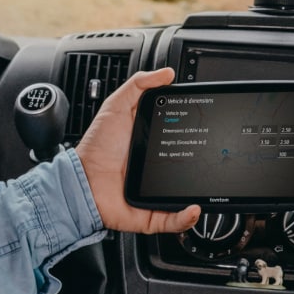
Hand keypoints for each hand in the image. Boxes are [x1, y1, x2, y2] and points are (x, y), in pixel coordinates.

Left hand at [75, 67, 201, 233]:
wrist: (80, 181)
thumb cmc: (96, 147)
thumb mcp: (116, 107)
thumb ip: (139, 86)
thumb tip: (167, 73)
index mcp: (153, 145)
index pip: (182, 140)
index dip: (196, 135)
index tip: (208, 128)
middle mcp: (158, 170)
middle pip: (189, 169)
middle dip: (204, 166)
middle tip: (213, 157)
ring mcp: (156, 194)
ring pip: (185, 197)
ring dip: (199, 195)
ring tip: (210, 187)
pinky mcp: (150, 214)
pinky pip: (173, 220)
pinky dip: (185, 217)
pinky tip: (193, 208)